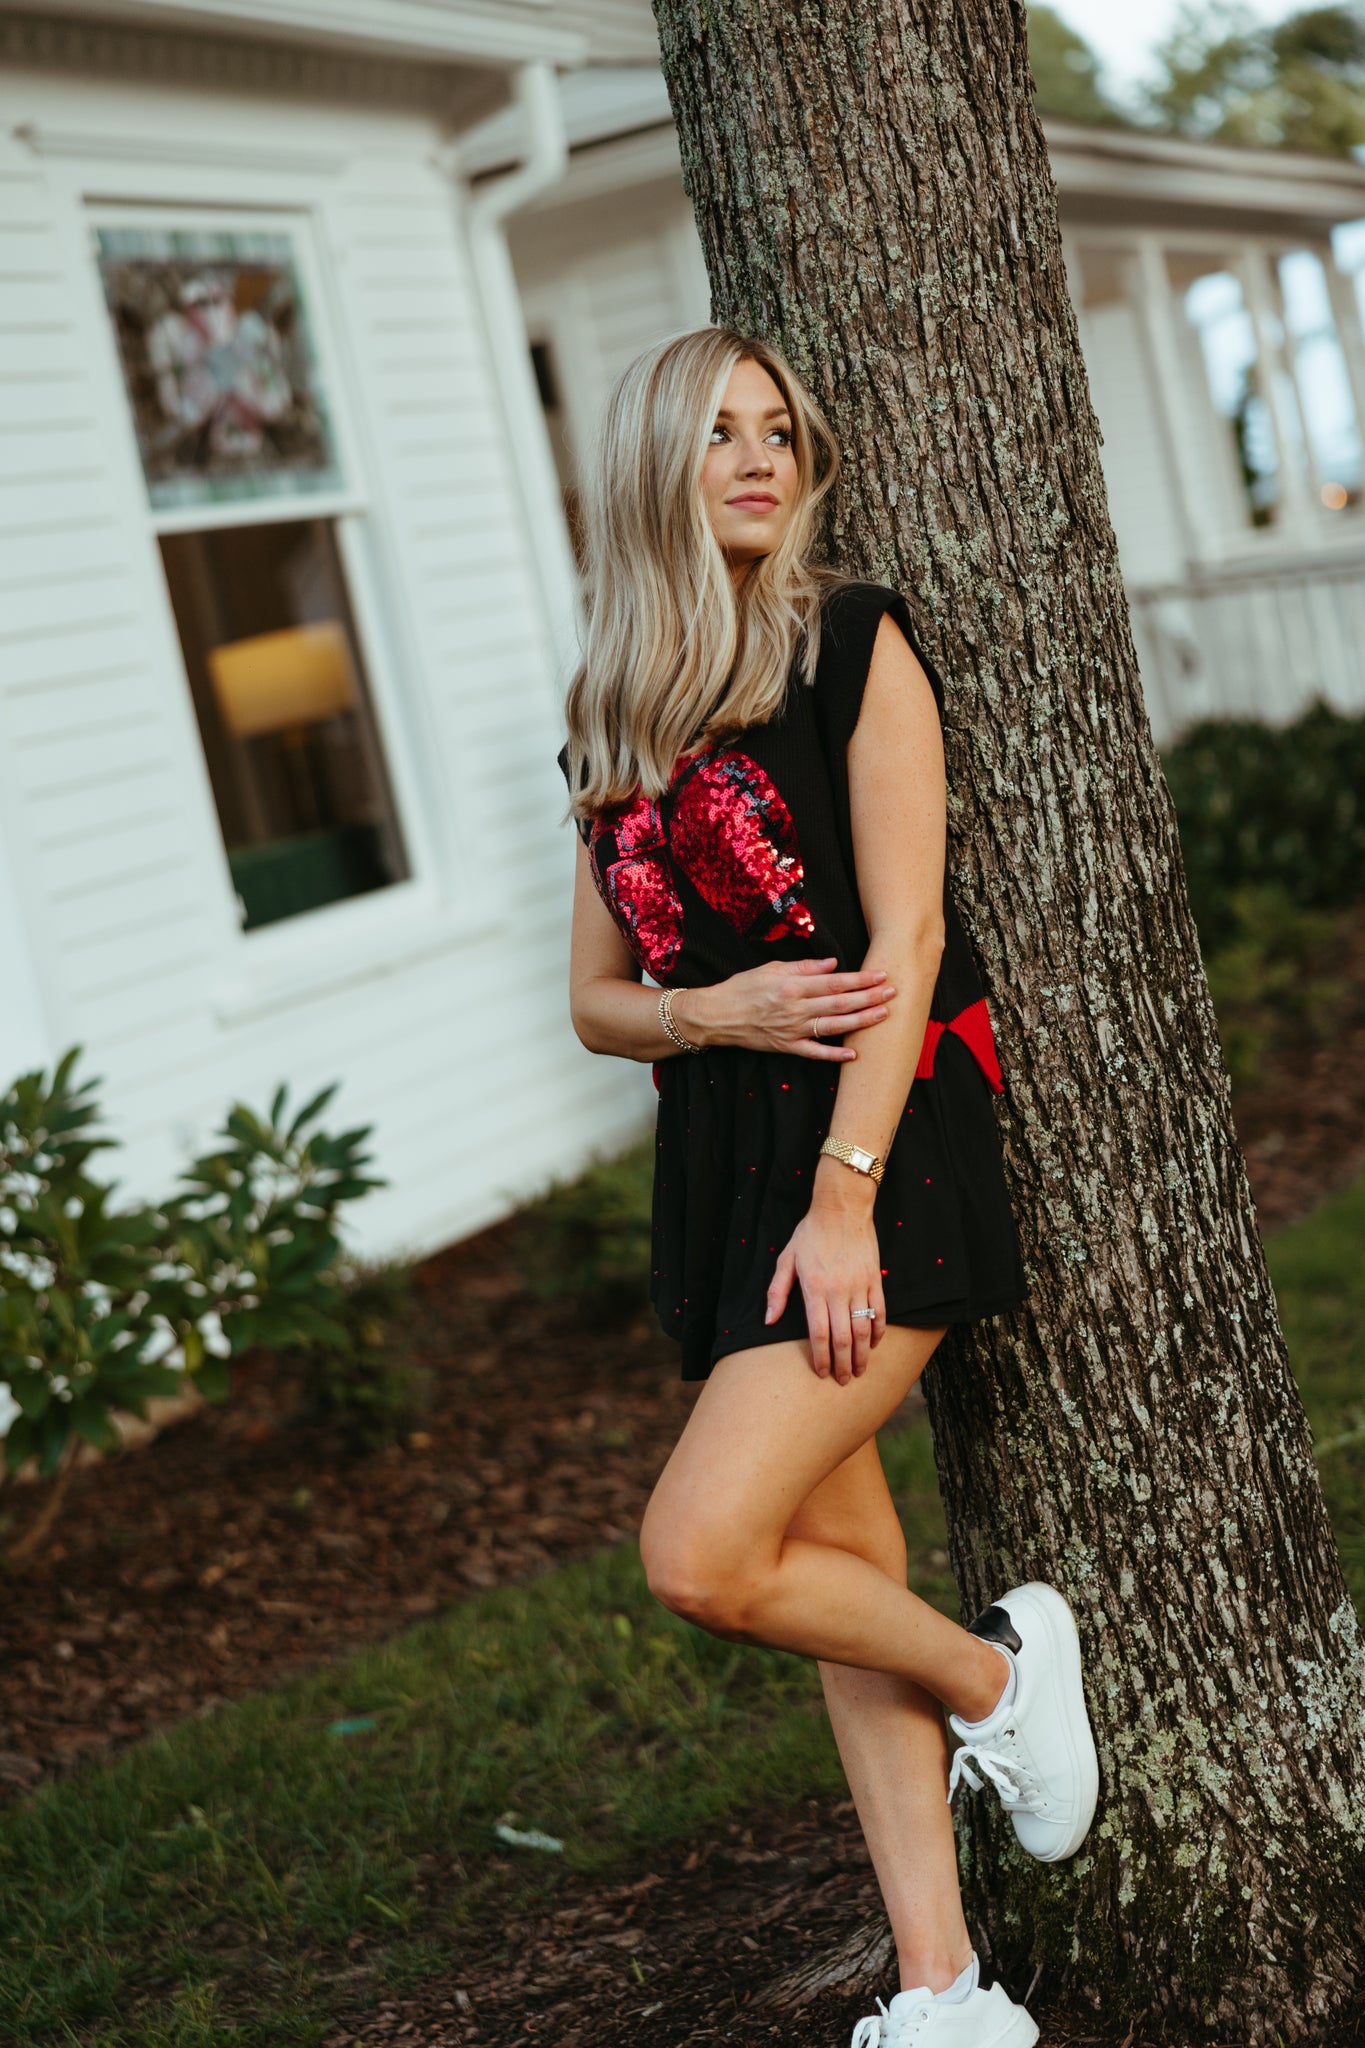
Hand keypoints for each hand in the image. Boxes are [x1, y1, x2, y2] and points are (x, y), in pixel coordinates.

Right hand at [675, 957, 894, 1059]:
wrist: (716, 1015)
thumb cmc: (742, 988)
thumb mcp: (771, 969)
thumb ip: (804, 967)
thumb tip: (833, 964)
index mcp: (792, 985)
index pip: (834, 981)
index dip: (860, 978)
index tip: (881, 974)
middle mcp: (795, 1008)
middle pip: (840, 1002)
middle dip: (869, 997)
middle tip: (894, 992)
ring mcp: (792, 1030)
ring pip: (833, 1025)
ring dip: (861, 1021)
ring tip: (884, 1015)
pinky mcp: (786, 1046)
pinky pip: (814, 1052)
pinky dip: (834, 1054)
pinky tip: (854, 1054)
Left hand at [763, 1198, 886, 1381]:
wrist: (841, 1208)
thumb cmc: (810, 1233)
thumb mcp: (786, 1259)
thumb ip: (777, 1292)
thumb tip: (769, 1320)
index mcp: (814, 1288)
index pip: (818, 1333)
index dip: (820, 1357)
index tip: (822, 1373)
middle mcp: (838, 1290)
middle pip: (842, 1337)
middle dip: (843, 1363)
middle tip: (844, 1380)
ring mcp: (859, 1285)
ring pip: (863, 1328)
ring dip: (863, 1354)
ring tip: (861, 1371)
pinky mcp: (874, 1279)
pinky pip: (879, 1311)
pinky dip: (878, 1330)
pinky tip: (875, 1344)